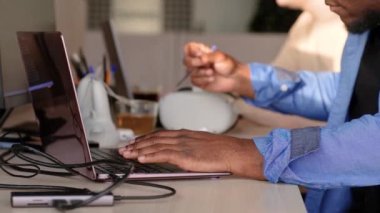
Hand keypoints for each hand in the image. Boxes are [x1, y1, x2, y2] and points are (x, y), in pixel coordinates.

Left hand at [118, 129, 264, 179]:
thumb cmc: (222, 149)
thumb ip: (189, 145)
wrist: (232, 151)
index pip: (160, 134)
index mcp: (185, 134)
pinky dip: (149, 156)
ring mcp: (181, 145)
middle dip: (137, 144)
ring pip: (154, 146)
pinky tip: (140, 158)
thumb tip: (181, 151)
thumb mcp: (202, 143)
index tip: (135, 141)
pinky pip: (162, 155)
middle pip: (153, 139)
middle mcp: (180, 137)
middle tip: (124, 148)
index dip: (145, 138)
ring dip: (138, 150)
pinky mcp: (183, 155)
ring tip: (126, 154)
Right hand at [183, 42, 253, 97]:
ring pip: (190, 72)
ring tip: (212, 72)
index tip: (199, 55)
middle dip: (195, 63)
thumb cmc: (230, 66)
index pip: (189, 48)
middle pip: (186, 60)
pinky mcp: (200, 81)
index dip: (190, 51)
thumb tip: (200, 58)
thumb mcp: (220, 56)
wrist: (235, 79)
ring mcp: (199, 71)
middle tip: (206, 64)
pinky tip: (211, 79)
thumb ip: (207, 56)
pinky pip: (194, 81)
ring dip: (202, 73)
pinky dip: (203, 80)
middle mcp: (199, 61)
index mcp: (203, 52)